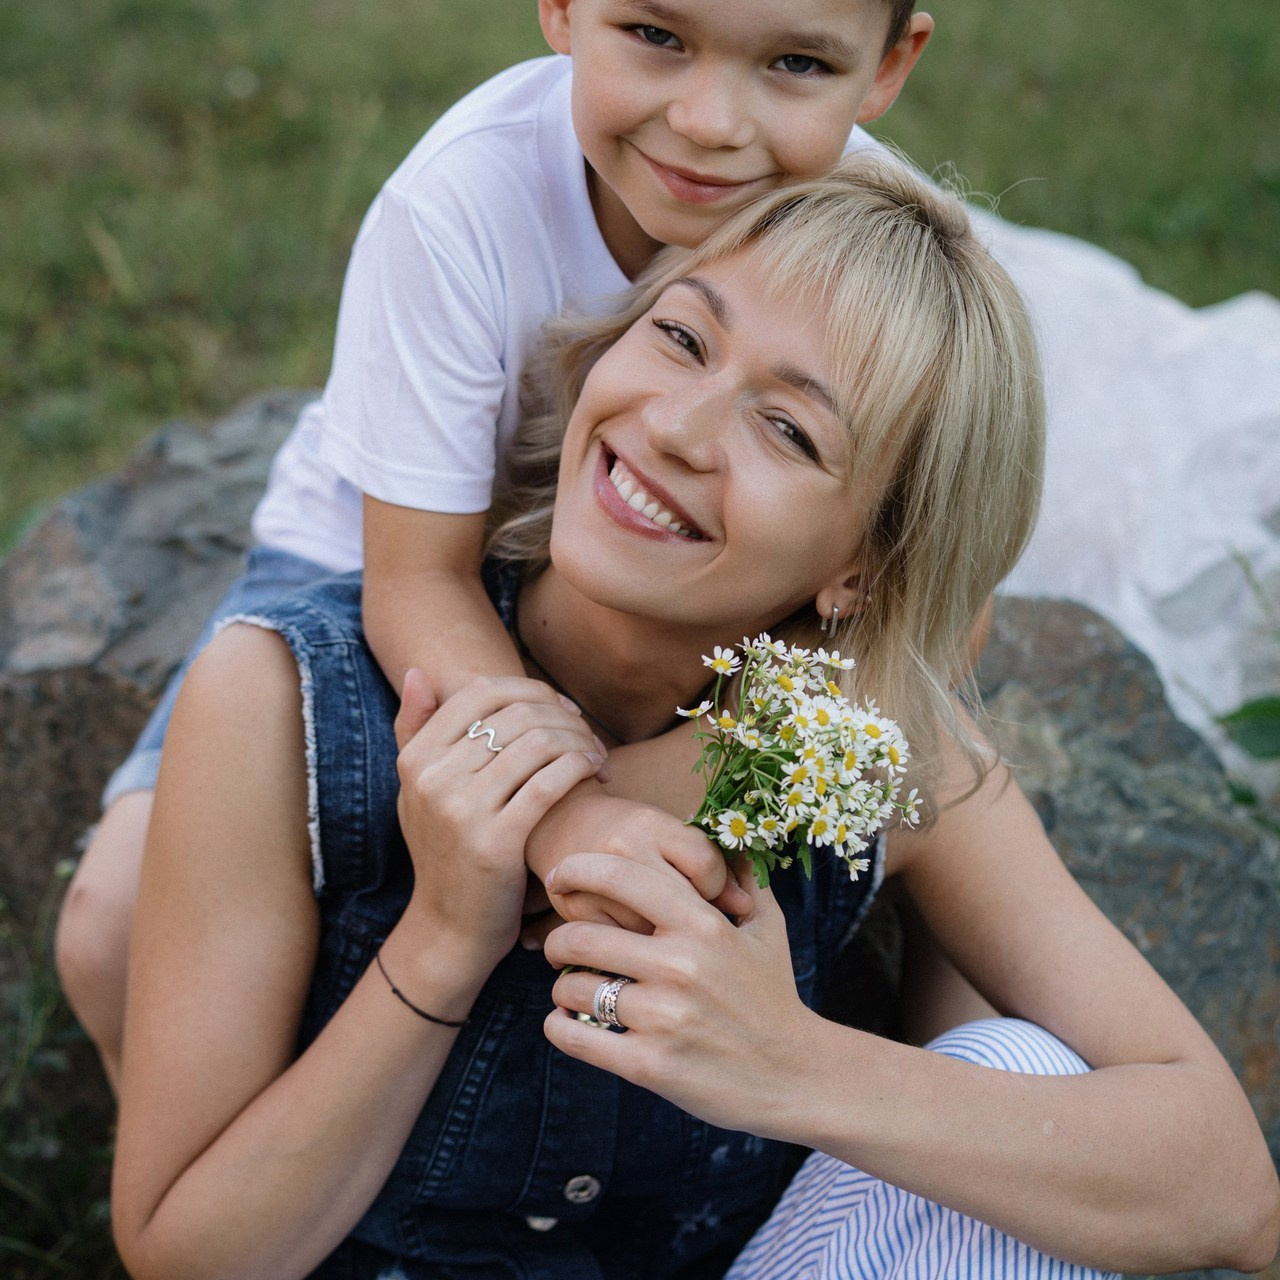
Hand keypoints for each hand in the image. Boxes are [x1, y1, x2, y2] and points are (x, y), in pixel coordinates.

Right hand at [394, 670, 605, 967]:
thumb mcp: (417, 791)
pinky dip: (581, 766)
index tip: (560, 709)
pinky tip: (597, 771)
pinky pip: (550, 781)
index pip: (482, 691)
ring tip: (597, 755)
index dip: (531, 690)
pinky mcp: (495, 842)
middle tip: (587, 734)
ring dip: (580, 740)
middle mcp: (431, 778)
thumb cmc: (445, 851)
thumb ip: (415, 731)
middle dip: (563, 716)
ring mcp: (460, 810)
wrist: (450, 928)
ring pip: (538, 742)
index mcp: (415, 758)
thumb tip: (418, 671)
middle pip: (516, 713)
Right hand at [526, 793, 751, 934]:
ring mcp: (594, 883)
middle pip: (678, 901)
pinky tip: (639, 947)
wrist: (560, 825)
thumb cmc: (631, 833)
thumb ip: (712, 863)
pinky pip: (618, 947)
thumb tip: (745, 905)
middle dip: (692, 921)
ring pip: (648, 932)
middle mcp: (622, 849)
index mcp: (652, 824)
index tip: (713, 893)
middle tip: (694, 925)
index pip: (704, 864)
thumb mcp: (669, 833)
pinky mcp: (575, 911)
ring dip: (664, 943)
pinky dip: (633, 954)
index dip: (718, 886)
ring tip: (668, 938)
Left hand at [541, 853, 812, 1134]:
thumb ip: (742, 878)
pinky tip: (565, 1022)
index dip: (578, 870)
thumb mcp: (767, 928)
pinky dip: (560, 1027)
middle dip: (557, 939)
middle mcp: (681, 964)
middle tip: (558, 947)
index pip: (622, 877)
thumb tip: (725, 835)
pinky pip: (578, 1036)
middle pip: (581, 935)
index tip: (559, 877)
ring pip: (573, 987)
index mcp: (703, 924)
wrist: (798, 1076)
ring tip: (571, 990)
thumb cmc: (775, 995)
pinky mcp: (650, 1064)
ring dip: (562, 987)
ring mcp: (664, 1016)